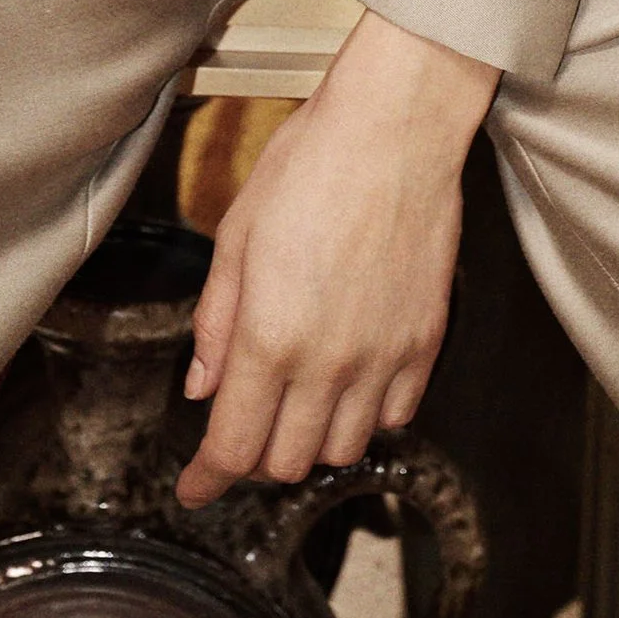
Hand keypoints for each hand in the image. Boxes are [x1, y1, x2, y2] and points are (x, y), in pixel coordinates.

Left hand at [175, 15, 499, 505]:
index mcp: (271, 337)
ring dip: (310, 438)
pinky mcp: (425, 344)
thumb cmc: (310, 164)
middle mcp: (329, 363)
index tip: (193, 488)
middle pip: (285, 461)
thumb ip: (216, 321)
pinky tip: (350, 380)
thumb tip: (202, 384)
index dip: (206, 479)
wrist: (395, 129)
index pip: (233, 446)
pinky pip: (395, 417)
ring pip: (341, 450)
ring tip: (296, 397)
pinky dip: (366, 416)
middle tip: (242, 419)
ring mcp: (384, 359)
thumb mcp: (237, 235)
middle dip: (253, 452)